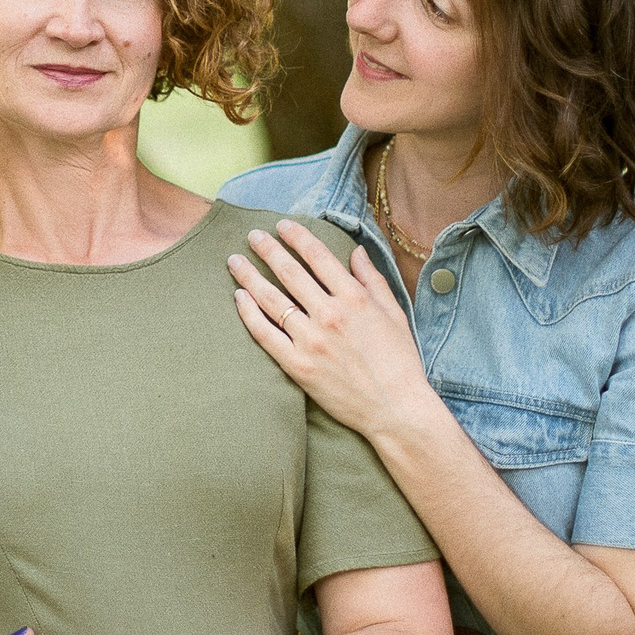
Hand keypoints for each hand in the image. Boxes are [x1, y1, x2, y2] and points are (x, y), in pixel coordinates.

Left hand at [229, 220, 438, 441]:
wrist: (396, 408)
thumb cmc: (400, 361)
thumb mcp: (394, 313)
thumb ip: (373, 279)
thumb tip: (356, 250)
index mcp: (355, 298)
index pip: (318, 256)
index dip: (296, 236)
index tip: (282, 225)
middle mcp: (330, 315)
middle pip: (289, 272)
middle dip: (268, 249)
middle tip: (252, 235)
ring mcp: (311, 341)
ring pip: (271, 300)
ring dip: (249, 276)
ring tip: (235, 261)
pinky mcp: (298, 366)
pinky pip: (265, 334)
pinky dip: (248, 313)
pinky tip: (238, 297)